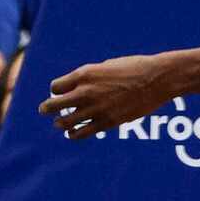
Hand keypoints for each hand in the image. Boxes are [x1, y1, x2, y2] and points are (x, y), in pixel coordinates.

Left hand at [42, 54, 171, 138]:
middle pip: (55, 104)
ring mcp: (96, 108)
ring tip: (58, 124)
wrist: (155, 79)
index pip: (56, 86)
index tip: (59, 92)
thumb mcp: (105, 66)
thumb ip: (90, 78)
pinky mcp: (107, 122)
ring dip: (60, 123)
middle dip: (47, 108)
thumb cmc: (132, 68)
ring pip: (66, 121)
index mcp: (84, 74)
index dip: (56, 90)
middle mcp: (86, 91)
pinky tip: (71, 134)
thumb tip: (78, 87)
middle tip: (43, 110)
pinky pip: (83, 132)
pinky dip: (74, 134)